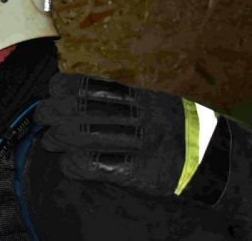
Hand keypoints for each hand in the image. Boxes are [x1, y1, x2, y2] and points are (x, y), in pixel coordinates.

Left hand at [34, 73, 230, 204]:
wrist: (212, 156)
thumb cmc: (175, 127)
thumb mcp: (150, 101)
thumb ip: (117, 98)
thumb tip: (76, 93)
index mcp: (134, 96)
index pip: (85, 85)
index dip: (61, 89)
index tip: (51, 93)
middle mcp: (132, 114)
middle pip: (75, 108)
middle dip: (50, 113)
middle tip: (43, 120)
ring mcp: (134, 141)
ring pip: (78, 134)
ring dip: (56, 139)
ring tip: (50, 142)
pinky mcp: (135, 169)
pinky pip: (92, 164)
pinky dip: (73, 164)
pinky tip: (68, 163)